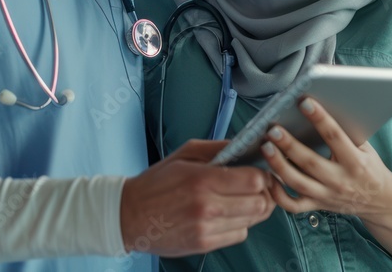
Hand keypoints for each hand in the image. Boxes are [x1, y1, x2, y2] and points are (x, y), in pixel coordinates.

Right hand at [120, 139, 275, 256]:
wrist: (129, 215)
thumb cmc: (156, 182)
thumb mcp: (184, 154)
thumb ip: (218, 148)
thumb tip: (247, 146)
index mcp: (202, 179)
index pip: (255, 180)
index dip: (262, 175)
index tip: (258, 172)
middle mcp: (207, 206)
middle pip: (260, 203)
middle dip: (263, 193)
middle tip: (254, 187)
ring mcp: (206, 228)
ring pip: (252, 221)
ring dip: (251, 209)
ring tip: (239, 199)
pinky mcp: (204, 244)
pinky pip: (239, 235)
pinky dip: (238, 224)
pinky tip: (225, 214)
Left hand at [261, 98, 391, 219]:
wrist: (381, 202)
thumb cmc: (370, 168)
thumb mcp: (366, 148)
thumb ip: (347, 132)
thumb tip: (322, 107)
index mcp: (355, 162)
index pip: (335, 137)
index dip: (320, 118)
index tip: (304, 102)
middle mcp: (340, 181)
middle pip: (310, 162)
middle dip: (289, 145)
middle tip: (273, 129)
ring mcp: (327, 195)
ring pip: (298, 183)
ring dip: (278, 165)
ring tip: (265, 147)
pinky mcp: (317, 206)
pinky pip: (293, 205)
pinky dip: (278, 195)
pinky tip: (268, 178)